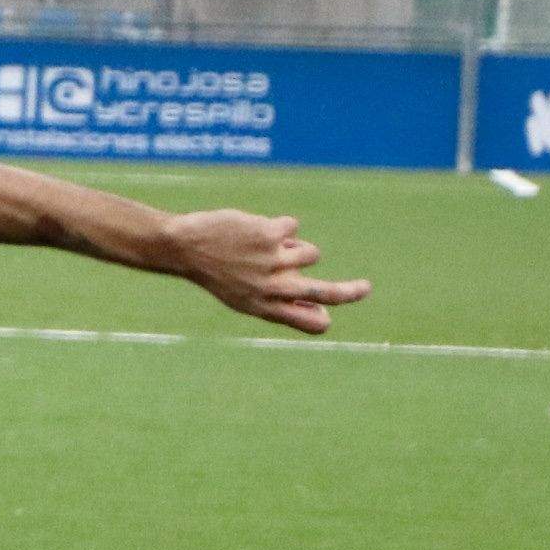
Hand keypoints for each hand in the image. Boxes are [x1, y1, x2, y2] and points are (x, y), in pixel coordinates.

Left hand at [159, 207, 370, 334]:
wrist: (181, 247)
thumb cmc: (215, 272)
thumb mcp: (243, 297)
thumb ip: (282, 305)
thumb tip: (326, 315)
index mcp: (264, 307)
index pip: (309, 322)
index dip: (324, 318)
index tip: (334, 312)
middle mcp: (271, 288)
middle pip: (326, 292)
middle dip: (351, 292)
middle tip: (367, 288)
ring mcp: (273, 261)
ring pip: (311, 253)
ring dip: (295, 246)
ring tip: (265, 246)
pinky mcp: (271, 234)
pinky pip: (293, 227)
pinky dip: (279, 226)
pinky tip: (252, 230)